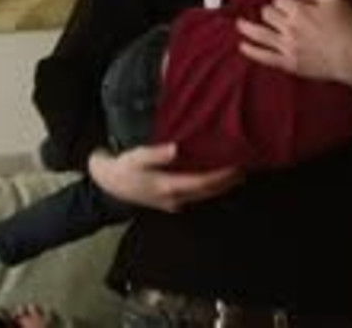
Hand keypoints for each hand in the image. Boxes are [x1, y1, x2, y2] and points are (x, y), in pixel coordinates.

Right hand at [86, 145, 240, 212]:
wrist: (107, 186)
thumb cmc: (122, 168)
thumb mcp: (136, 157)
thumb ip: (156, 154)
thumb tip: (175, 148)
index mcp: (169, 186)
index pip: (204, 182)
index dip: (222, 176)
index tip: (238, 165)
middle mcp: (175, 197)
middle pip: (208, 192)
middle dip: (227, 182)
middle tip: (245, 168)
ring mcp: (172, 202)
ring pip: (202, 196)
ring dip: (219, 187)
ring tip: (235, 174)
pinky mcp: (169, 202)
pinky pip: (194, 195)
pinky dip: (206, 188)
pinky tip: (211, 179)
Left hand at [236, 0, 351, 100]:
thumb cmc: (351, 27)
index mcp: (300, 10)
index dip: (285, 0)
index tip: (291, 3)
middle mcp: (289, 28)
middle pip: (268, 13)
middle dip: (271, 10)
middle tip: (275, 12)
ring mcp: (288, 47)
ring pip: (259, 33)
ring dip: (247, 27)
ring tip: (239, 24)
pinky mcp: (290, 63)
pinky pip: (265, 57)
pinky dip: (251, 51)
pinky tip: (243, 46)